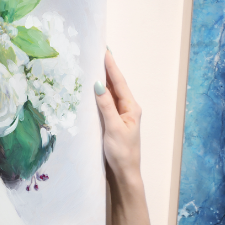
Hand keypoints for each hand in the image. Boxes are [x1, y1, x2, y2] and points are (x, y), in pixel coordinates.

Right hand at [95, 51, 141, 186]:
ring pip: (109, 94)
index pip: (119, 82)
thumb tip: (98, 84)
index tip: (105, 50)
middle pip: (115, 85)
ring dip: (102, 80)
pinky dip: (99, 94)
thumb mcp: (113, 127)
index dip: (111, 66)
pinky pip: (105, 104)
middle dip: (106, 69)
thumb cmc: (122, 153)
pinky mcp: (112, 123)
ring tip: (94, 64)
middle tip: (97, 52)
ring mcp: (120, 116)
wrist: (124, 174)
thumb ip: (106, 105)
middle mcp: (127, 109)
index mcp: (131, 108)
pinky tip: (92, 89)